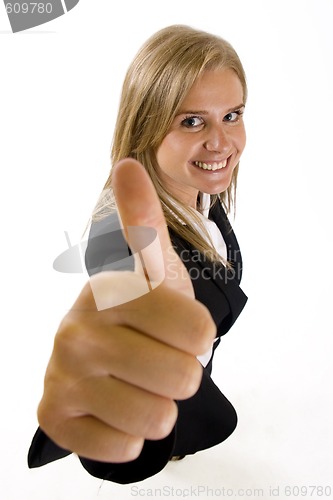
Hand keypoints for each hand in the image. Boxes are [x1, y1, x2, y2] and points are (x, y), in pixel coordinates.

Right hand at [37, 159, 215, 462]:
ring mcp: (63, 377)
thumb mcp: (150, 269)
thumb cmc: (136, 311)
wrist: (97, 357)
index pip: (196, 331)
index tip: (178, 327)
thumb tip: (127, 166)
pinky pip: (124, 448)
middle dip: (180, 373)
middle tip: (156, 357)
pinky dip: (130, 434)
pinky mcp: (55, 418)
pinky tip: (114, 407)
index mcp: (109, 291)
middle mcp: (77, 331)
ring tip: (137, 382)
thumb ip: (143, 222)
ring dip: (158, 405)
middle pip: (183, 378)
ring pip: (157, 419)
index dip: (198, 335)